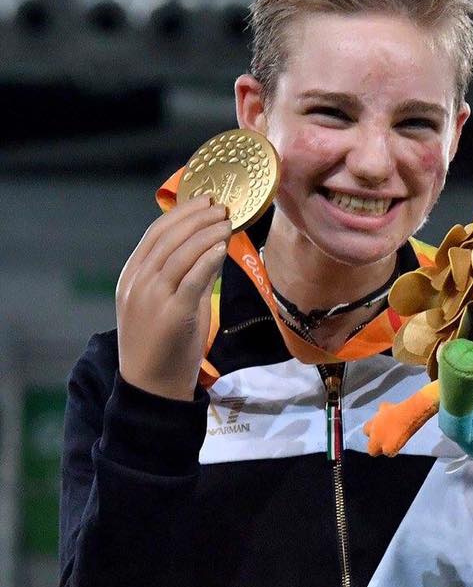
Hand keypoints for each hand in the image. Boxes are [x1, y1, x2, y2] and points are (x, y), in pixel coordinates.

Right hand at [116, 195, 230, 400]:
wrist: (152, 386)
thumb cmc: (165, 346)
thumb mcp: (174, 304)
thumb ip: (191, 277)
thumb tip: (215, 250)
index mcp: (132, 277)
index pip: (155, 235)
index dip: (181, 214)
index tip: (203, 200)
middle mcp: (138, 283)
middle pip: (167, 239)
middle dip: (196, 218)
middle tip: (220, 206)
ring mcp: (152, 298)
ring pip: (178, 255)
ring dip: (205, 233)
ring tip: (226, 221)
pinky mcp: (172, 314)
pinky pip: (189, 280)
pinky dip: (206, 259)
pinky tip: (221, 246)